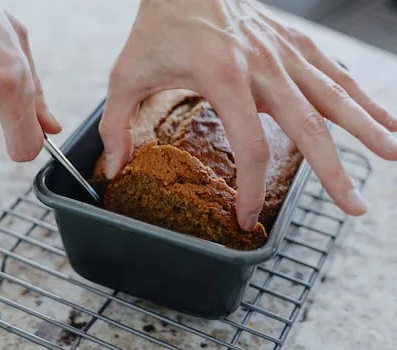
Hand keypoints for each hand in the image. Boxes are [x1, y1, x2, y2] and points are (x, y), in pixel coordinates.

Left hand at [99, 0, 396, 229]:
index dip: (253, 188)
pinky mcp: (291, 41)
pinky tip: (381, 113)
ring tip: (393, 155)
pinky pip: (332, 71)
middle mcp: (263, 67)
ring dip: (366, 127)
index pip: (251, 147)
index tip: (247, 216)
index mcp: (223, 78)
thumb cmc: (157, 25)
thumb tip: (115, 168)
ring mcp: (283, 52)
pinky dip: (358, 93)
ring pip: (333, 96)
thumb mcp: (126, 75)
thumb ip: (118, 124)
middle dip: (335, 171)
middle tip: (356, 206)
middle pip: (309, 128)